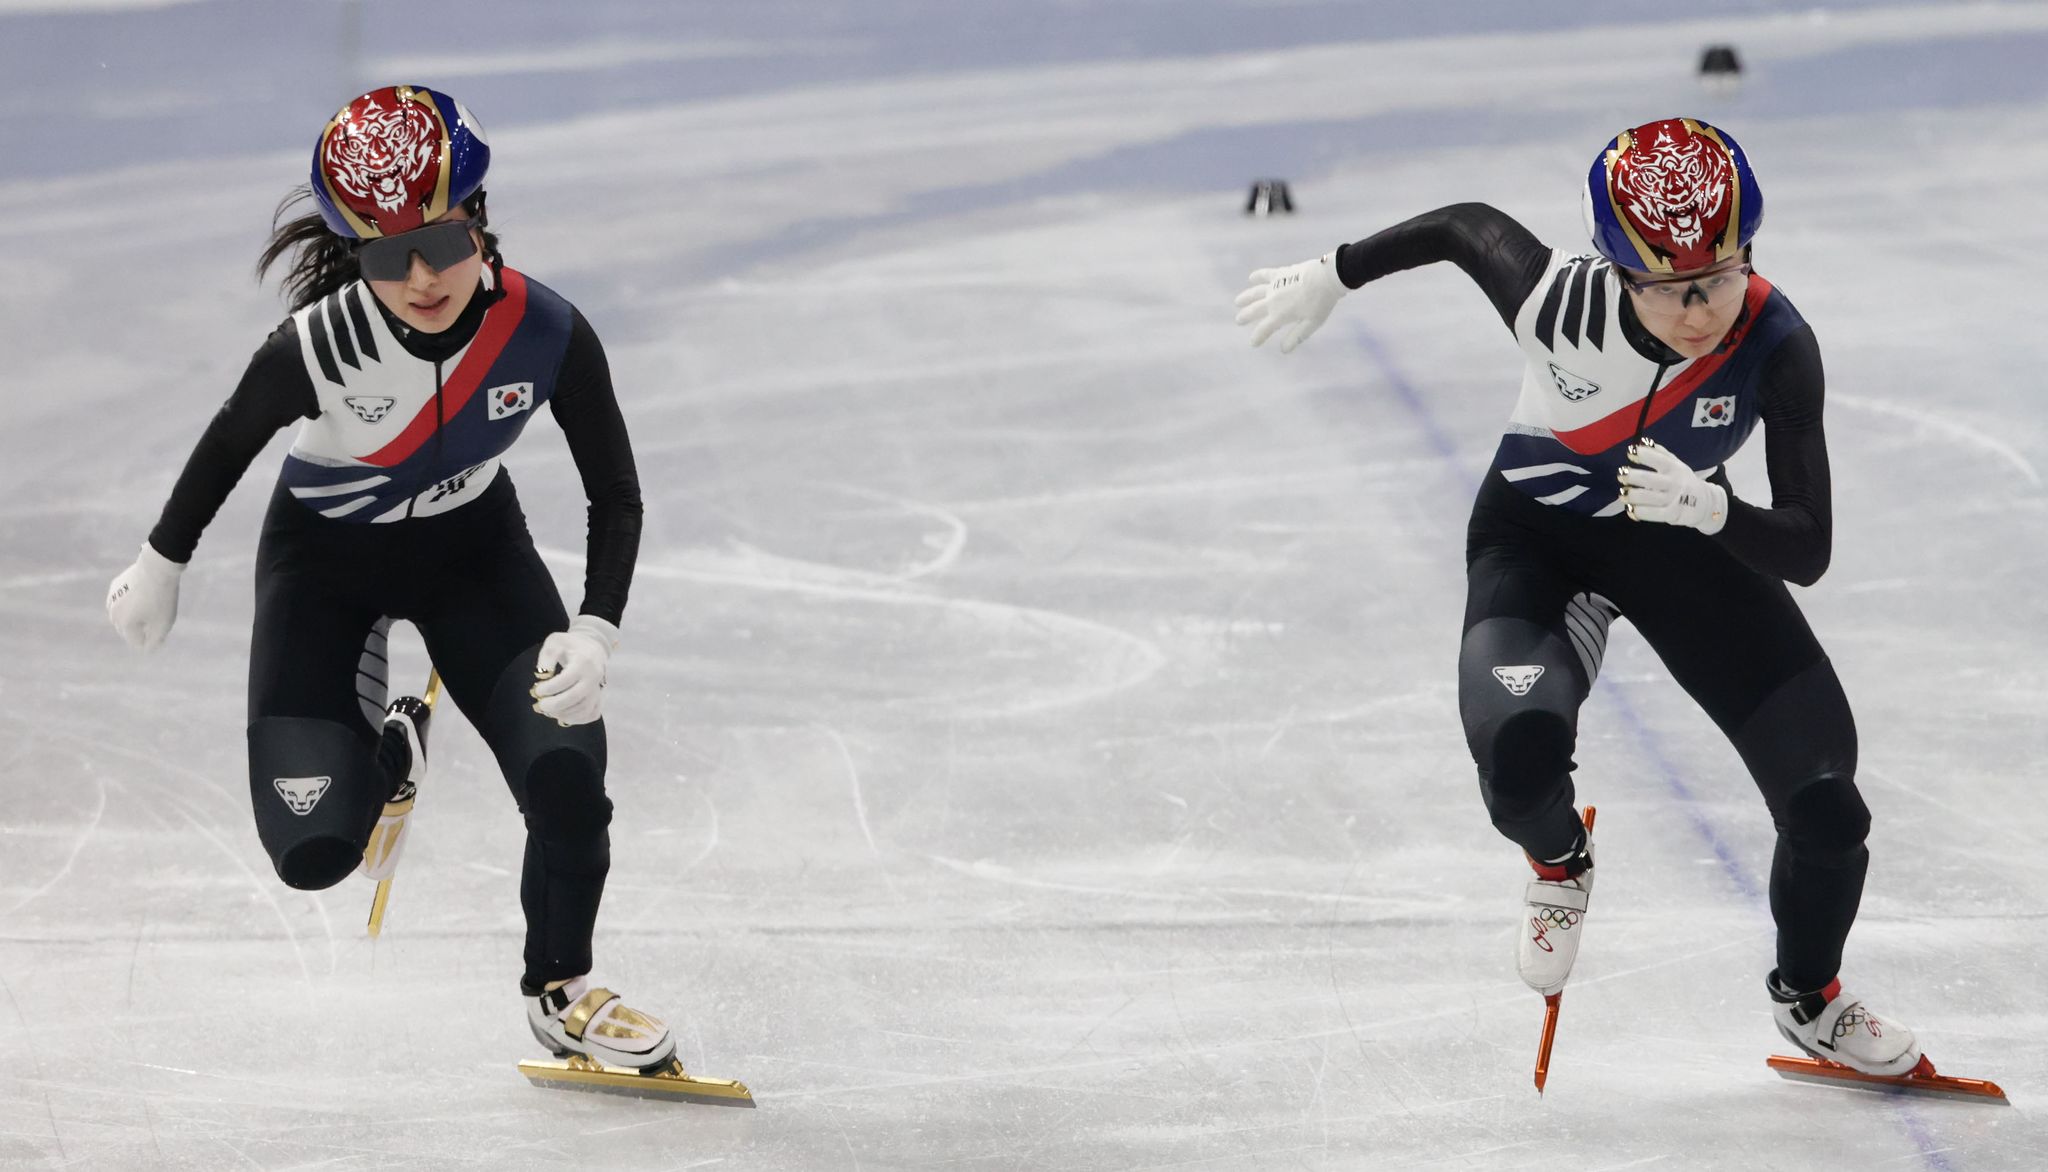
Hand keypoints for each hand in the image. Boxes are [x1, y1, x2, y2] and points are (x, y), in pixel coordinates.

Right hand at [106, 542, 184, 649]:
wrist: (157, 567)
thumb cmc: (162, 597)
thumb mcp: (164, 623)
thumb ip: (155, 641)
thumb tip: (146, 650)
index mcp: (125, 625)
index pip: (137, 642)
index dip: (152, 639)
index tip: (163, 628)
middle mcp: (114, 614)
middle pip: (127, 630)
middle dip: (141, 629)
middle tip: (157, 616)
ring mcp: (112, 599)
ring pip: (121, 616)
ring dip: (132, 616)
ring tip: (149, 607)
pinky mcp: (114, 586)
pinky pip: (120, 601)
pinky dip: (129, 603)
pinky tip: (140, 596)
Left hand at [532, 614, 619, 725]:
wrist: (593, 647)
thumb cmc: (569, 645)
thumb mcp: (554, 642)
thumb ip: (546, 658)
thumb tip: (541, 676)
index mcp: (583, 662)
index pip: (565, 680)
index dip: (548, 688)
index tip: (537, 690)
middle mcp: (593, 677)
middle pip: (575, 697)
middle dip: (554, 705)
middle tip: (540, 705)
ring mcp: (598, 688)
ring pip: (583, 708)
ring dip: (564, 713)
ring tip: (549, 711)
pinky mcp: (600, 697)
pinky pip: (592, 714)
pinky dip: (578, 719)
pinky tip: (563, 716)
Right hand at [1233, 252, 1347, 352]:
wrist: (1327, 278)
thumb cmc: (1321, 303)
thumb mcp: (1311, 324)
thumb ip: (1295, 337)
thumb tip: (1283, 350)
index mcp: (1280, 315)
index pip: (1264, 329)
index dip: (1257, 337)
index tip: (1253, 343)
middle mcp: (1273, 301)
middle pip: (1254, 310)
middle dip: (1245, 316)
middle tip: (1238, 320)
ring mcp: (1275, 286)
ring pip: (1255, 293)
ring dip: (1246, 298)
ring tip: (1238, 302)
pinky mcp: (1280, 273)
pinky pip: (1265, 274)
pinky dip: (1258, 276)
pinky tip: (1251, 278)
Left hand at [1618, 439, 1727, 533]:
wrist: (1705, 504)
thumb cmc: (1684, 481)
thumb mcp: (1677, 465)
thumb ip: (1659, 453)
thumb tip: (1642, 442)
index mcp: (1675, 468)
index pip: (1658, 459)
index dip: (1643, 455)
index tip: (1630, 452)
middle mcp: (1674, 483)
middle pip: (1648, 479)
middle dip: (1631, 476)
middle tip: (1621, 475)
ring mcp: (1673, 499)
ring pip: (1646, 497)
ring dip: (1630, 495)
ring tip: (1622, 493)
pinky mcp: (1671, 514)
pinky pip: (1651, 514)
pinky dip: (1638, 511)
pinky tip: (1630, 509)